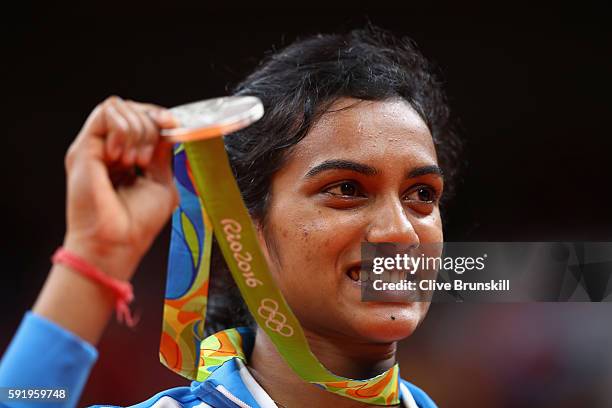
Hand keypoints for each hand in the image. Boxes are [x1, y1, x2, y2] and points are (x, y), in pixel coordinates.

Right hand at [62, 96, 178, 279]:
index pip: (142, 120)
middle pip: (132, 109)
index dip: (159, 117)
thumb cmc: (137, 223)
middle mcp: (109, 149)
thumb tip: (168, 129)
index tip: (173, 125)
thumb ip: (162, 154)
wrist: (117, 243)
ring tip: (134, 162)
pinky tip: (123, 157)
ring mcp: (95, 148)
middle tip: (146, 159)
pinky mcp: (83, 149)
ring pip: (118, 107)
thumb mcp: (161, 182)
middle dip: (149, 126)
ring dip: (136, 130)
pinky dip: (122, 129)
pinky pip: (105, 114)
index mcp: (127, 158)